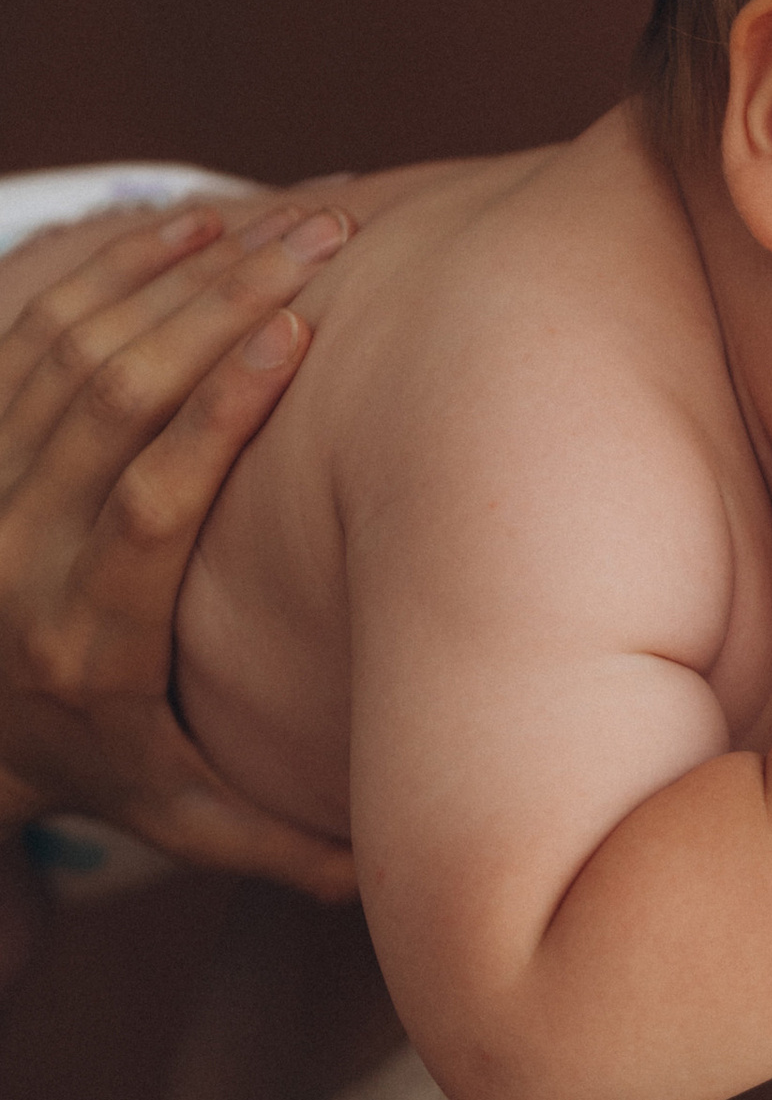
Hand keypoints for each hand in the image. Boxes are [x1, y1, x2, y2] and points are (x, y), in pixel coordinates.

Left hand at [0, 199, 362, 894]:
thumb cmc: (83, 761)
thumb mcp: (178, 816)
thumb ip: (284, 840)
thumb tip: (405, 879)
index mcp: (81, 639)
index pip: (147, 502)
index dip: (217, 410)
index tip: (296, 334)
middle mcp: (16, 549)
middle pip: (110, 395)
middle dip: (219, 304)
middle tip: (322, 238)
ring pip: (65, 343)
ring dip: (171, 269)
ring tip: (275, 220)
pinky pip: (26, 322)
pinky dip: (105, 264)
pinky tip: (187, 225)